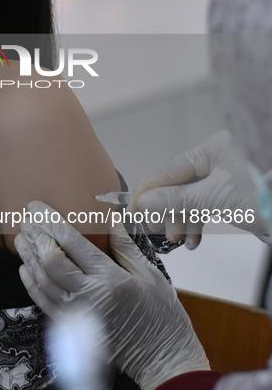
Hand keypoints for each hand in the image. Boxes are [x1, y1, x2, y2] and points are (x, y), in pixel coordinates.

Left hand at [16, 202, 209, 389]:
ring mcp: (78, 315)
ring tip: (21, 239)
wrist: (163, 359)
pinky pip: (44, 303)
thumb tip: (109, 217)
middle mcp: (89, 296)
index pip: (72, 243)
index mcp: (110, 279)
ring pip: (41, 281)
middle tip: (25, 219)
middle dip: (34, 236)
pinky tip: (25, 269)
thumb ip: (125, 246)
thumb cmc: (162, 316)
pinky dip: (31, 284)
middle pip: (50, 261)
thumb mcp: (151, 275)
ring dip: (28, 258)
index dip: (50, 222)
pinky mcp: (74, 330)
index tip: (37, 207)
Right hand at [129, 130, 268, 248]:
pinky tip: (195, 239)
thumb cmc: (265, 196)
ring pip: (192, 198)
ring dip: (183, 220)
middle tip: (156, 230)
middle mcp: (218, 160)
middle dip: (168, 211)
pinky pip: (207, 205)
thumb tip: (144, 201)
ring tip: (180, 239)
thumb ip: (176, 200)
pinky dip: (198, 222)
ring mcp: (228, 177)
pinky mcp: (236, 194)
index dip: (147, 192)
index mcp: (212, 150)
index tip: (132, 211)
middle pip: (179, 185)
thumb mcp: (215, 199)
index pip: (167, 171)